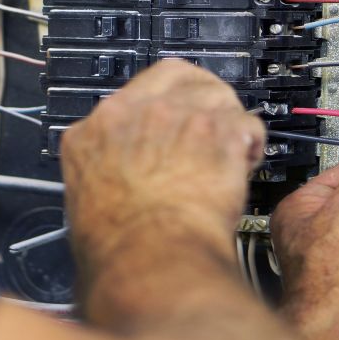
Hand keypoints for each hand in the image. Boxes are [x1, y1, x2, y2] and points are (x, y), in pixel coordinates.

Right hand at [61, 60, 264, 324]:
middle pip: (179, 77)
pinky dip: (252, 141)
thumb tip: (122, 175)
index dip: (160, 104)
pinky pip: (247, 121)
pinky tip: (247, 162)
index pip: (132, 92)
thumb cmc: (118, 248)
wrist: (150, 262)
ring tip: (231, 147)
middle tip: (208, 123)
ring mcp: (180, 116)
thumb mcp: (86, 196)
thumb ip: (106, 166)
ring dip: (227, 118)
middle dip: (198, 96)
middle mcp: (138, 111)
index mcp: (97, 128)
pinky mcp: (218, 130)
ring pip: (217, 94)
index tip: (172, 118)